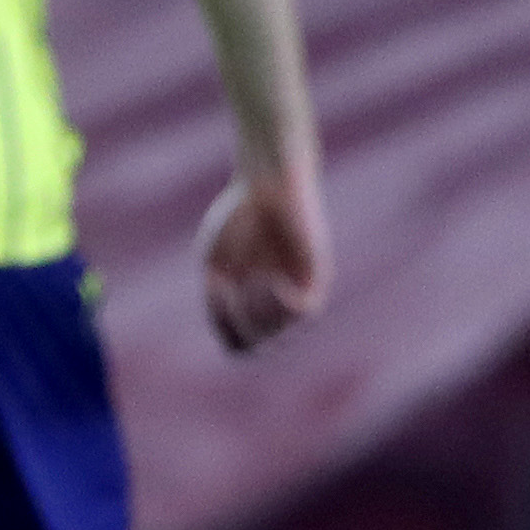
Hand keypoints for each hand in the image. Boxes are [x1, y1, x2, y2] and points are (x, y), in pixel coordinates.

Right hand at [197, 170, 329, 354]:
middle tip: (229, 293)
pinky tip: (268, 281)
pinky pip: (305, 311)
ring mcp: (295, 292)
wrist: (267, 183)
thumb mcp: (213, 264)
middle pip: (256, 346)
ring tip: (250, 281)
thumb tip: (234, 336)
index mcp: (247, 302)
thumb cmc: (237, 217)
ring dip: (257, 316)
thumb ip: (217, 302)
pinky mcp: (316, 277)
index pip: (239, 342)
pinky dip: (281, 305)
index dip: (224, 332)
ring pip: (281, 334)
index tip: (216, 301)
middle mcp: (273, 303)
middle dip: (238, 326)